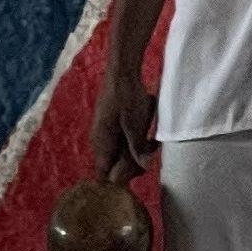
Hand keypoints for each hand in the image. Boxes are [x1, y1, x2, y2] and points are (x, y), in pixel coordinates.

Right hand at [89, 68, 157, 184]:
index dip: (119, 179)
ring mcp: (104, 133)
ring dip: (136, 151)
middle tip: (149, 153)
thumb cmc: (127, 97)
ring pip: (120, 153)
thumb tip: (143, 168)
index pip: (103, 174)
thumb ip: (137, 148)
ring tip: (152, 142)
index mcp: (101, 143)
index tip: (137, 173)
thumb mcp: (135, 125)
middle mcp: (99, 141)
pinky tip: (149, 134)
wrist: (122, 71)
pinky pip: (123, 142)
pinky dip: (135, 141)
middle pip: (114, 165)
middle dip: (133, 164)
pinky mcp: (111, 125)